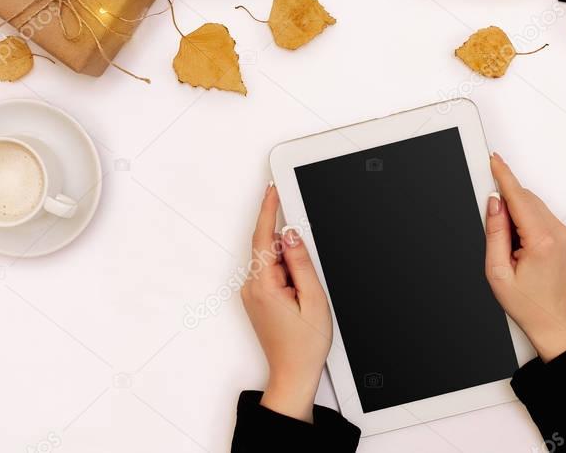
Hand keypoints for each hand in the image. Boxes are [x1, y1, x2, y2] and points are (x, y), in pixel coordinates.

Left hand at [241, 183, 332, 422]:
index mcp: (263, 286)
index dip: (268, 210)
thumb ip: (301, 263)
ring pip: (275, 263)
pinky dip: (289, 278)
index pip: (263, 237)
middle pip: (272, 249)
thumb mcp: (313, 299)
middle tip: (309, 282)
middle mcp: (252, 288)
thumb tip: (291, 234)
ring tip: (305, 297)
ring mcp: (253, 294)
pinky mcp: (258, 299)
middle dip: (294, 256)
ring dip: (293, 271)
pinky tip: (299, 298)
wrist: (293, 375)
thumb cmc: (304, 345)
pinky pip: (274, 275)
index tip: (273, 190)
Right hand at [484, 154, 565, 361]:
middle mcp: (557, 233)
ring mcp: (563, 234)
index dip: (504, 175)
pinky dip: (524, 219)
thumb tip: (493, 203)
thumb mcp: (498, 271)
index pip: (518, 197)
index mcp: (541, 240)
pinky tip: (517, 243)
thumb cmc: (529, 304)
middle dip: (505, 200)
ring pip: (532, 205)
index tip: (494, 160)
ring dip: (515, 212)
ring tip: (507, 246)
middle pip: (525, 198)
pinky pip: (540, 215)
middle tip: (491, 221)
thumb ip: (494, 233)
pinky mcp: (563, 237)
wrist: (555, 322)